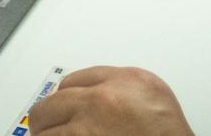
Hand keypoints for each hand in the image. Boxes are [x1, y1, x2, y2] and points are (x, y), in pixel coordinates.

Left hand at [28, 66, 193, 134]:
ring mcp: (87, 131)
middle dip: (46, 115)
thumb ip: (122, 86)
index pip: (74, 79)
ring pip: (43, 129)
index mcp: (123, 81)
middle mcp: (101, 102)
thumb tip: (95, 92)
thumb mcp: (153, 95)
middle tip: (45, 124)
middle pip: (51, 103)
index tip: (61, 102)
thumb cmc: (168, 134)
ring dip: (46, 135)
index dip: (65, 94)